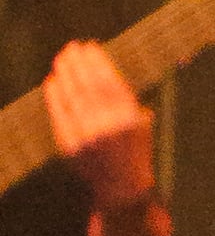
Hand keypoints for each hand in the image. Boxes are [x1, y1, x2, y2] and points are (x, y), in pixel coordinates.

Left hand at [43, 41, 154, 211]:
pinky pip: (60, 115)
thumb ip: (127, 100)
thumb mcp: (141, 126)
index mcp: (130, 119)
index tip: (90, 46)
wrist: (122, 189)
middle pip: (89, 86)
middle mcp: (109, 127)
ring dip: (66, 74)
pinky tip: (52, 82)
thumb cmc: (134, 152)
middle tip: (72, 47)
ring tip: (62, 59)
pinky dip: (54, 97)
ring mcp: (88, 137)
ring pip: (73, 97)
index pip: (110, 82)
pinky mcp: (71, 147)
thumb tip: (102, 68)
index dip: (98, 62)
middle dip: (79, 63)